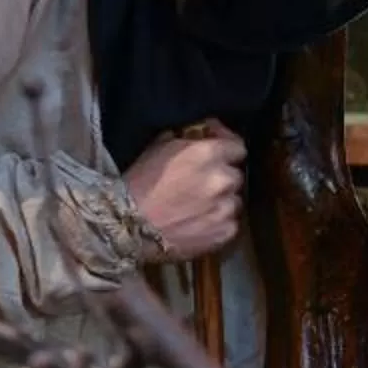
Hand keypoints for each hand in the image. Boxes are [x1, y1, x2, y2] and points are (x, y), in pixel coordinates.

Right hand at [125, 122, 245, 260]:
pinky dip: (219, 222)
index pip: (238, 146)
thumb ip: (187, 139)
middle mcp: (223, 179)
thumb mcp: (159, 147)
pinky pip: (231, 224)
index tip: (218, 150)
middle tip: (202, 182)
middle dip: (222, 176)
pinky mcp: (224, 233)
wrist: (129, 224)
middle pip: (235, 175)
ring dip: (222, 200)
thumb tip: (201, 135)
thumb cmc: (139, 182)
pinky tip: (200, 222)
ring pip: (234, 200)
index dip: (228, 147)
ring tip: (199, 205)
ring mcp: (226, 208)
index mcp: (209, 154)